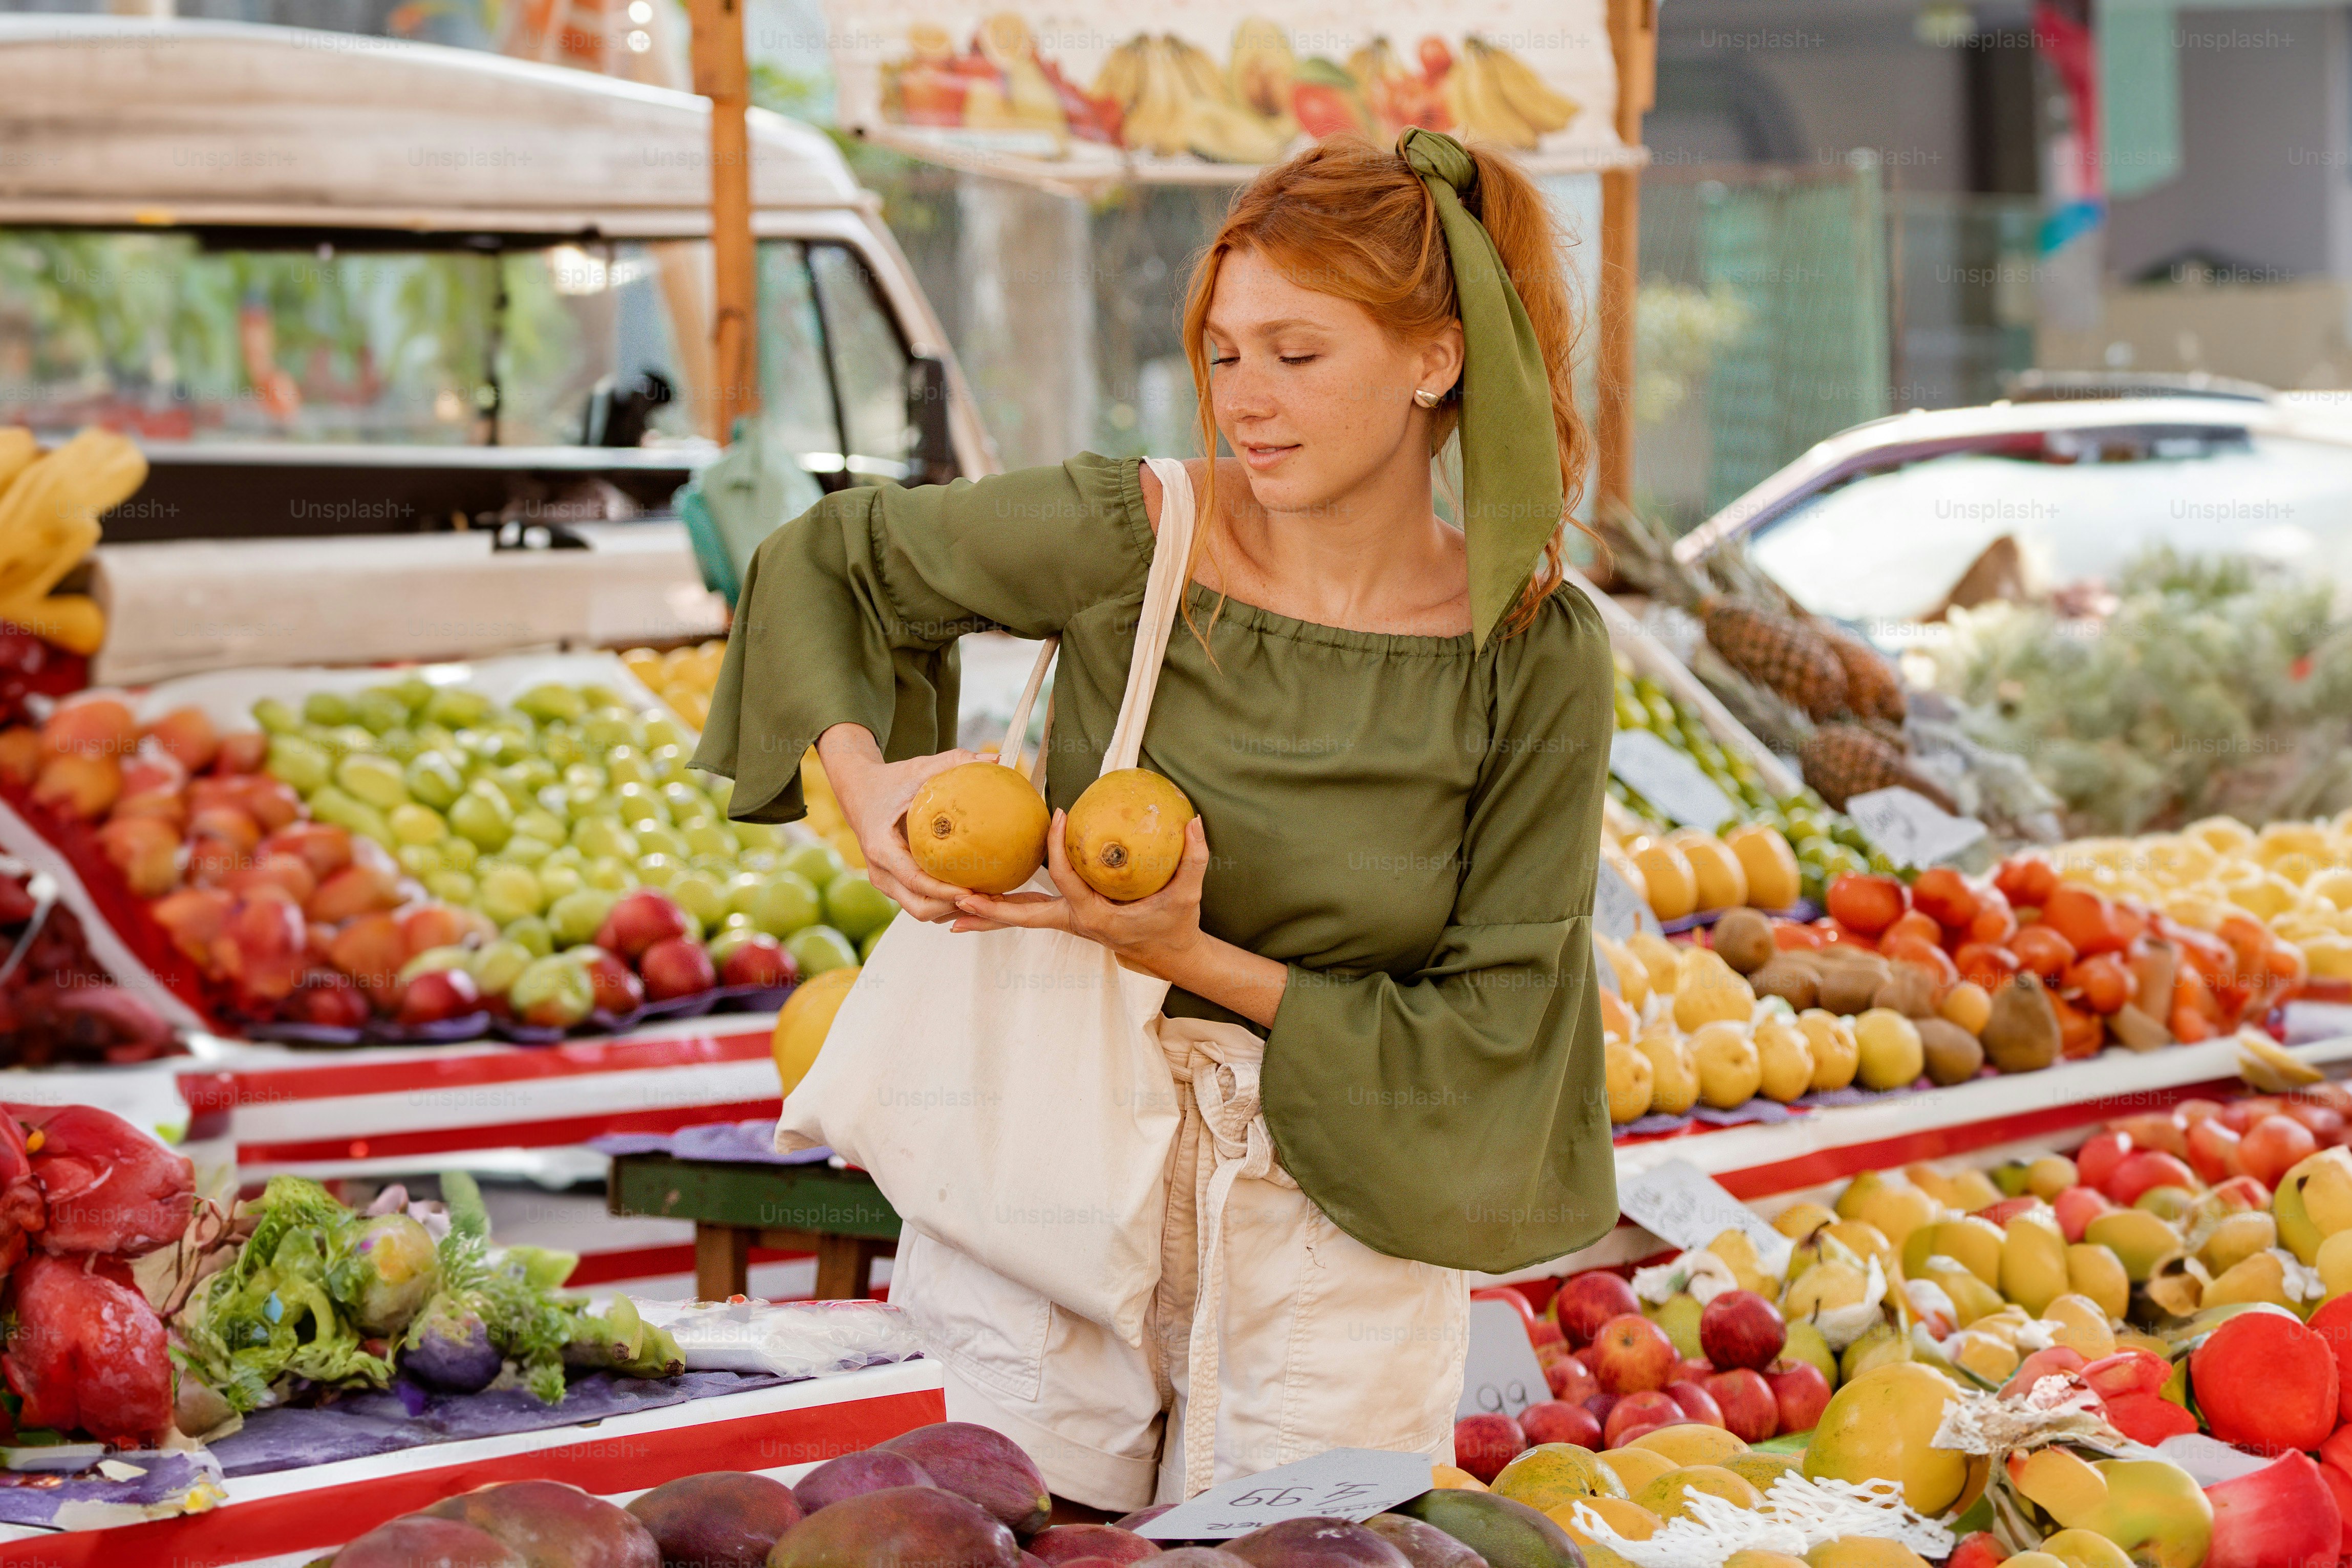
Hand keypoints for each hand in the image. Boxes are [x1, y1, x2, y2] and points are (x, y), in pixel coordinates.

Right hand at [816, 723, 987, 922]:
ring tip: (987, 900)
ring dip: (952, 910)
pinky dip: (945, 903)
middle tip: (987, 900)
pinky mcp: (894, 884)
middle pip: (919, 908)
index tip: (973, 892)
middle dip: (953, 908)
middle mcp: (880, 872)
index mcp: (881, 848)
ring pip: (921, 911)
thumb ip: (955, 761)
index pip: (916, 881)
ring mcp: (886, 882)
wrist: (859, 791)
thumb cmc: (890, 781)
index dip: (944, 892)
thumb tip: (996, 758)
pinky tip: (974, 891)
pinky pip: (921, 902)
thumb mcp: (919, 768)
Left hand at [951, 812, 1212, 978]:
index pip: (1066, 879)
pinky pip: (1027, 911)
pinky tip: (977, 898)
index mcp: (1096, 916)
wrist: (1170, 953)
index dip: (1058, 847)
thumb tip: (1194, 820)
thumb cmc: (1177, 923)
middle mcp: (1075, 923)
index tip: (1055, 813)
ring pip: (1019, 916)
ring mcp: (1067, 923)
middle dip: (989, 908)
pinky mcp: (1066, 919)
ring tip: (949, 901)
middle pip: (1022, 915)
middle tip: (955, 897)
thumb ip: (1194, 858)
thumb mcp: (1189, 894)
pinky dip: (1002, 907)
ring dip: (986, 911)